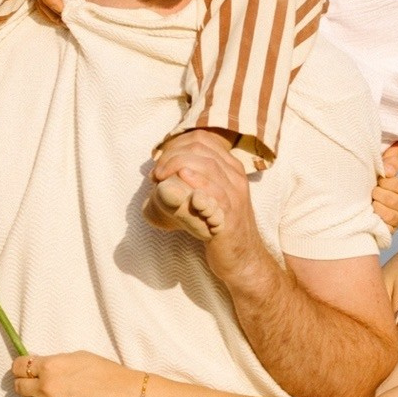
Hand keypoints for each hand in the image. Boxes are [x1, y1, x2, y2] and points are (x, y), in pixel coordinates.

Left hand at [10, 350, 141, 396]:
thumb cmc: (106, 373)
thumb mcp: (77, 357)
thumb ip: (54, 363)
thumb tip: (38, 367)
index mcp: (50, 366)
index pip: (18, 367)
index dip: (22, 369)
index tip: (27, 373)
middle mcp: (45, 386)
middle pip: (19, 387)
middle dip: (27, 386)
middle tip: (39, 388)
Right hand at [31, 0, 75, 19]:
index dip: (51, 1)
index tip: (63, 9)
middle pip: (41, 0)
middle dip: (53, 12)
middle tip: (67, 21)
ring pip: (43, 6)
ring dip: (53, 16)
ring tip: (66, 24)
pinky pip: (47, 7)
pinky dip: (54, 15)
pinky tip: (64, 21)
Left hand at [144, 130, 257, 261]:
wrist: (241, 256)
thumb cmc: (215, 225)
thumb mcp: (206, 196)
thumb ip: (190, 180)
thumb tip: (156, 173)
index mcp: (230, 167)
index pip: (201, 139)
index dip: (174, 146)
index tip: (159, 165)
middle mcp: (235, 176)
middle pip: (201, 149)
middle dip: (171, 156)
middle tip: (155, 175)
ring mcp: (235, 194)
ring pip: (208, 165)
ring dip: (177, 166)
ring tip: (160, 179)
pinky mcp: (231, 214)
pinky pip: (215, 193)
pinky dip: (197, 184)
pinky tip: (181, 181)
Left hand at [371, 146, 397, 233]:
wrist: (355, 207)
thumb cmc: (370, 183)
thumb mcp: (378, 170)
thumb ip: (389, 159)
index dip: (388, 182)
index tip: (378, 179)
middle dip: (381, 195)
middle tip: (371, 192)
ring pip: (392, 216)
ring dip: (378, 207)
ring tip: (370, 203)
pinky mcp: (390, 232)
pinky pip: (387, 229)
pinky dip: (378, 221)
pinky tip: (370, 215)